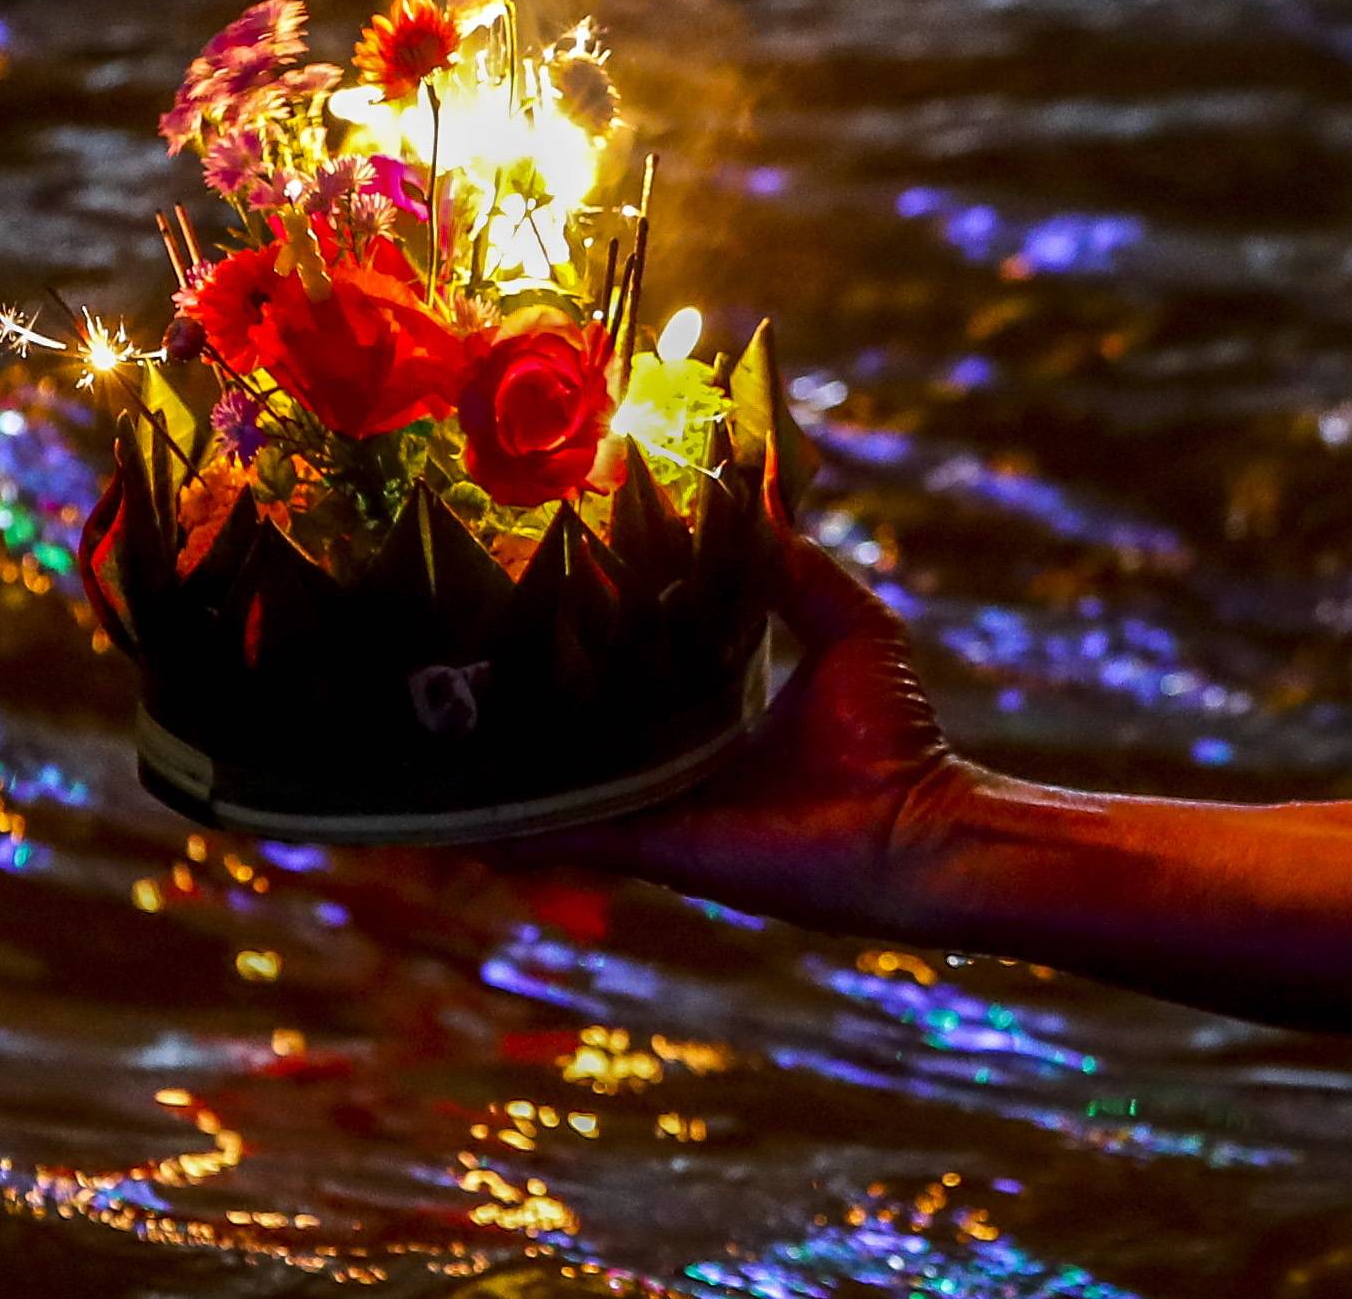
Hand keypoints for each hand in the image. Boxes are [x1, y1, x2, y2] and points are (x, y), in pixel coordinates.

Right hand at [503, 538, 971, 932]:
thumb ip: (797, 569)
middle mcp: (676, 760)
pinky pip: (575, 838)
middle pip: (588, 720)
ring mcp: (660, 807)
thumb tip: (754, 505)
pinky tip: (458, 822)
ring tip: (432, 731)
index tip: (542, 580)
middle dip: (533, 692)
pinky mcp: (660, 846)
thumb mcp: (848, 626)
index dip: (596, 627)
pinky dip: (520, 833)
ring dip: (507, 766)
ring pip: (565, 781)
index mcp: (713, 710)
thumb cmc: (897, 733)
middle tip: (462, 648)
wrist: (920, 827)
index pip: (636, 664)